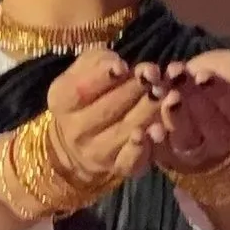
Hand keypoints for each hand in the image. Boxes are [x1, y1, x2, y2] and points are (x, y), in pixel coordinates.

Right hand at [43, 48, 164, 189]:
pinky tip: (157, 132)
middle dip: (135, 90)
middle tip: (156, 76)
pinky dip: (145, 147)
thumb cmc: (88, 93)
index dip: (103, 77)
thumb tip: (120, 67)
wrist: (80, 138)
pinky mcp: (117, 167)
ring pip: (125, 131)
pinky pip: (130, 161)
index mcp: (62, 101)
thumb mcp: (84, 70)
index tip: (124, 67)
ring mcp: (95, 152)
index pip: (80, 90)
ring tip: (167, 94)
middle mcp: (75, 131)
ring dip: (148, 112)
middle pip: (108, 109)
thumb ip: (99, 62)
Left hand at [151, 49, 229, 176]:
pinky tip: (151, 128)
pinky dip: (157, 142)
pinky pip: (164, 154)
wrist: (188, 90)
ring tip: (166, 96)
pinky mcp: (171, 157)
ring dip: (175, 118)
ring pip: (187, 138)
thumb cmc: (215, 77)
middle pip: (210, 125)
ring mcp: (196, 151)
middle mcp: (222, 139)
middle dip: (193, 100)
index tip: (203, 76)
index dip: (219, 93)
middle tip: (178, 79)